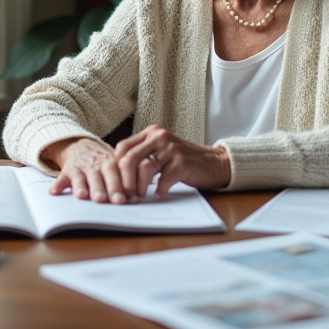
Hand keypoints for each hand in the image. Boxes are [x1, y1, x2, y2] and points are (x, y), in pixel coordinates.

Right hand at [45, 137, 134, 203]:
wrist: (82, 146)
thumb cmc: (104, 162)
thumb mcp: (117, 163)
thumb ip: (128, 177)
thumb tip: (138, 198)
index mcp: (111, 162)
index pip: (119, 173)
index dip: (123, 185)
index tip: (128, 198)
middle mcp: (96, 164)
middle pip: (100, 176)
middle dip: (103, 188)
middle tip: (104, 200)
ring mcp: (81, 167)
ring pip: (81, 177)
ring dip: (81, 186)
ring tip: (81, 196)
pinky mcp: (67, 171)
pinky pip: (61, 178)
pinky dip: (58, 185)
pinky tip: (54, 192)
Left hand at [113, 125, 231, 198]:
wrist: (213, 162)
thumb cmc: (182, 160)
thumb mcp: (160, 151)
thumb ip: (142, 155)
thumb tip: (117, 174)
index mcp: (150, 133)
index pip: (123, 147)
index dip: (116, 167)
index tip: (115, 182)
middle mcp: (159, 137)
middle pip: (130, 158)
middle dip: (124, 180)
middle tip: (124, 195)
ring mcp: (171, 149)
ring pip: (145, 169)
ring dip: (139, 186)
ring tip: (140, 196)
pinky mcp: (182, 163)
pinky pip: (164, 179)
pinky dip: (158, 190)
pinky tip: (158, 194)